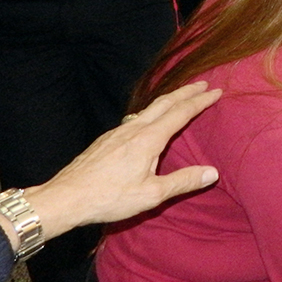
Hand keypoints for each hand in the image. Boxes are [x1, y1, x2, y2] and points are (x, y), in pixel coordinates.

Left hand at [26, 82, 220, 239]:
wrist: (65, 198)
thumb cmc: (109, 197)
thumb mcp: (151, 194)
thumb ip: (183, 181)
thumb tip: (212, 173)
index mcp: (149, 139)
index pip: (181, 113)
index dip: (200, 101)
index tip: (217, 91)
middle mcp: (134, 129)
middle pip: (165, 102)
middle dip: (186, 92)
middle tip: (203, 84)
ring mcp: (117, 132)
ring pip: (148, 108)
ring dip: (168, 100)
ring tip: (179, 98)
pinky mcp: (106, 140)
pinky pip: (135, 118)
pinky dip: (151, 111)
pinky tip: (148, 121)